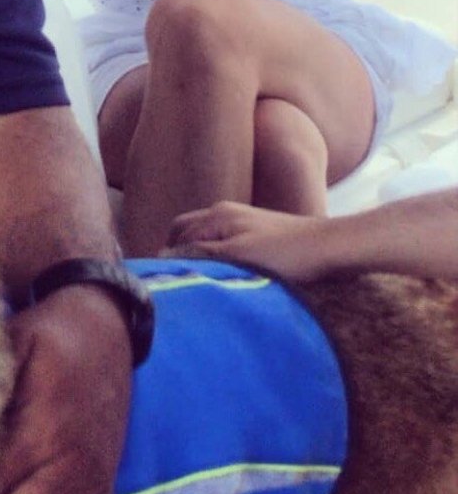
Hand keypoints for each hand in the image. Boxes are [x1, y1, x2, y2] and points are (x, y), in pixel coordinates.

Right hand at [166, 200, 330, 281]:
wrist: (330, 247)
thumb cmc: (286, 253)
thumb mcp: (239, 256)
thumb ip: (202, 254)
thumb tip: (165, 256)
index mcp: (217, 216)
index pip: (177, 236)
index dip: (167, 257)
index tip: (163, 281)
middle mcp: (224, 212)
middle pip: (186, 231)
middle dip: (176, 252)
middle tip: (176, 280)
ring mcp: (241, 221)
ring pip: (204, 236)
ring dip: (195, 254)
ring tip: (197, 279)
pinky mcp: (256, 233)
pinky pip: (221, 241)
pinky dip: (213, 255)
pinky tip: (222, 273)